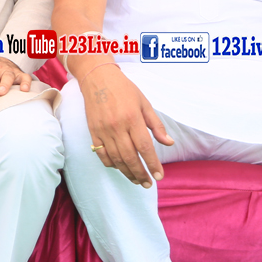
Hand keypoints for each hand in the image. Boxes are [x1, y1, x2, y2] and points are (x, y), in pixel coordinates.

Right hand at [80, 64, 172, 186]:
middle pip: (130, 157)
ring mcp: (103, 130)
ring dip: (127, 172)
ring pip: (116, 158)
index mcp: (132, 118)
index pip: (144, 147)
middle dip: (140, 173)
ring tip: (137, 180)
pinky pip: (101, 153)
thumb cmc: (123, 89)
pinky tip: (119, 168)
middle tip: (148, 183)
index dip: (152, 164)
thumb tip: (169, 142)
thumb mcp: (144, 103)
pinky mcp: (93, 131)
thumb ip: (156, 125)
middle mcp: (117, 127)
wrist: (97, 79)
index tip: (159, 175)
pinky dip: (110, 164)